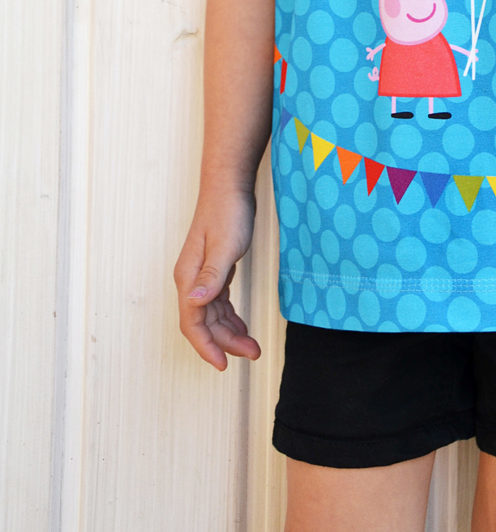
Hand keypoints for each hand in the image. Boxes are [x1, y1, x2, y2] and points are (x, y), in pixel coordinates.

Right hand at [173, 189, 261, 370]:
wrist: (229, 186)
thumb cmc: (227, 212)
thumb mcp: (225, 246)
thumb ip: (212, 277)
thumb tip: (194, 304)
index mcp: (188, 278)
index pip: (192, 324)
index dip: (206, 347)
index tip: (223, 365)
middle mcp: (190, 281)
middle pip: (203, 324)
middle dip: (226, 342)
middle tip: (252, 353)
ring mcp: (201, 276)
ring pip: (212, 316)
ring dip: (230, 332)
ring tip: (253, 346)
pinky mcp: (214, 270)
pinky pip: (218, 304)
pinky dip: (230, 318)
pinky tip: (242, 326)